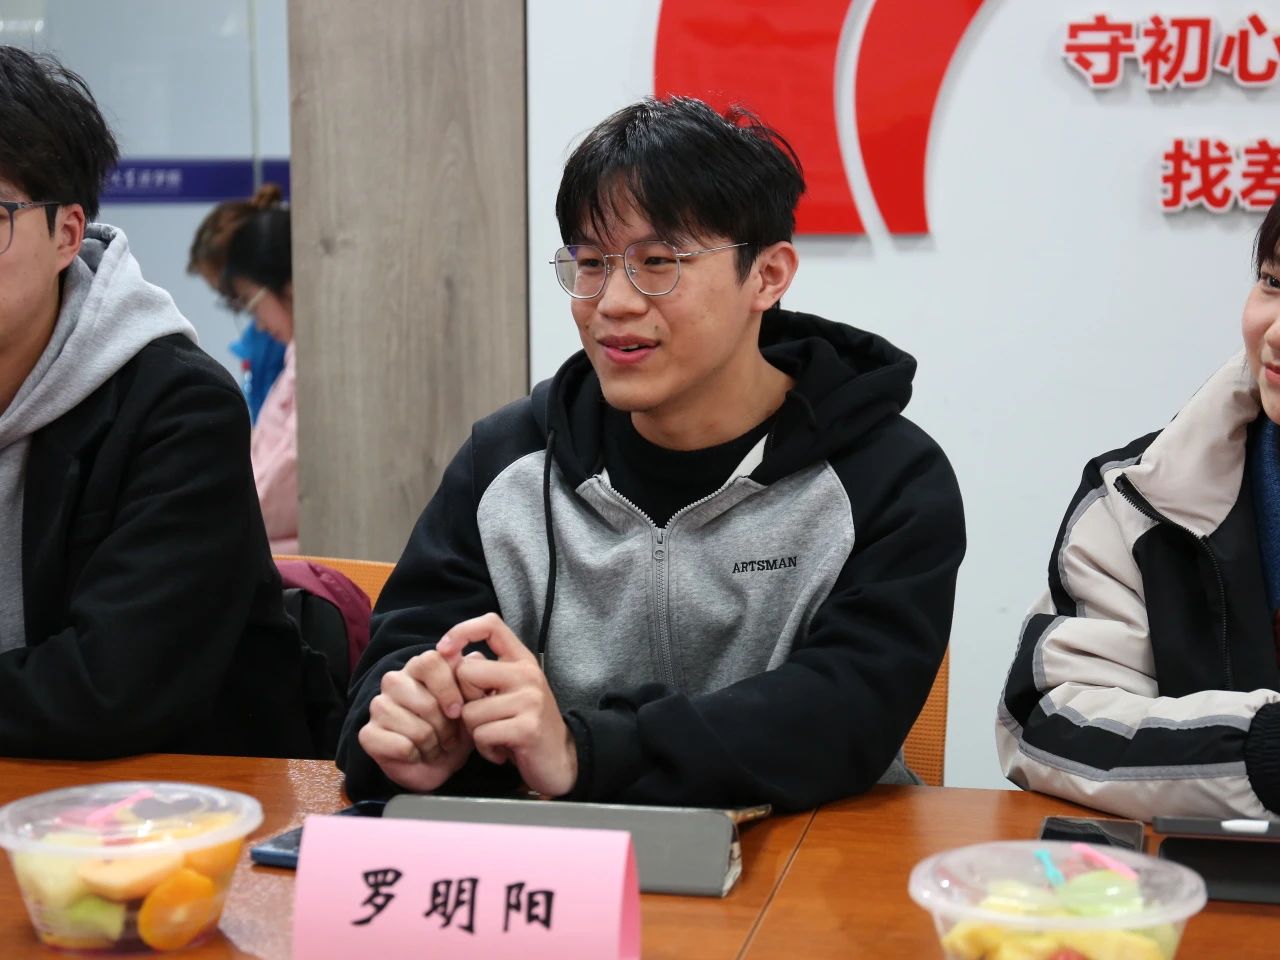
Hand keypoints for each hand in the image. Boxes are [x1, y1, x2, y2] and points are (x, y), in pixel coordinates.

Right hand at [358, 648, 474, 792]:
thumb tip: (477, 658)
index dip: (449, 689)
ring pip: (416, 728)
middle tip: (450, 737)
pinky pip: (401, 747)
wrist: (439, 763)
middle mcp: (395, 680)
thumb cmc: (457, 727)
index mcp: (420, 665)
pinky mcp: (368, 733)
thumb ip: (476, 677)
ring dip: (432, 744)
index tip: (458, 711)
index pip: (432, 661)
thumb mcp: (474, 702)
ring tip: (434, 746)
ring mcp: (378, 705)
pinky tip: (416, 754)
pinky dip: (416, 756)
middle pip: (426, 702)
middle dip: (446, 728)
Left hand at [438, 613, 578, 796]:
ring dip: (475, 731)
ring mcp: (530, 700)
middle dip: (464, 700)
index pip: (491, 624)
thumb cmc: (525, 724)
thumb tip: (450, 657)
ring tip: (495, 736)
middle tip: (484, 715)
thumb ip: (483, 674)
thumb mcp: (508, 692)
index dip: (462, 631)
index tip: (444, 649)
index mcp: (522, 661)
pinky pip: (482, 735)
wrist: (561, 760)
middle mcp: (528, 674)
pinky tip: (500, 751)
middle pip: (466, 672)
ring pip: (469, 711)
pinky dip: (485, 748)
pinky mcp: (527, 728)